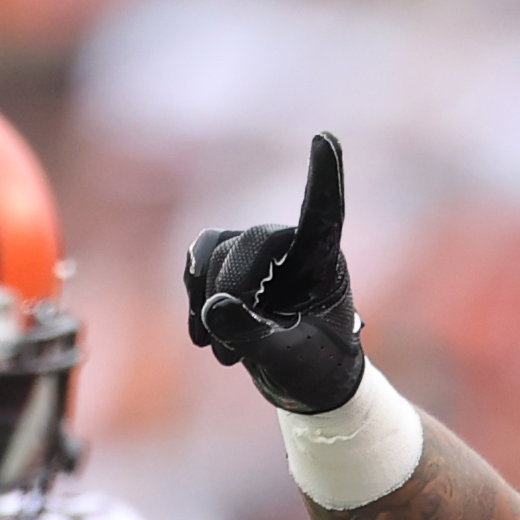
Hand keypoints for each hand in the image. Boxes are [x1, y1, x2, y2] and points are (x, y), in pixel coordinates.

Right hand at [185, 133, 370, 415]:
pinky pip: (198, 258)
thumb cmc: (314, 369)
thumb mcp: (287, 361)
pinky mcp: (233, 259)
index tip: (327, 137)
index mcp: (324, 262)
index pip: (325, 212)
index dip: (323, 176)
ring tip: (224, 355)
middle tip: (228, 355)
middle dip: (231, 295)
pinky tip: (202, 331)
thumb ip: (253, 335)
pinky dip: (193, 291)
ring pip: (218, 252)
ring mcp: (261, 249)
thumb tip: (215, 308)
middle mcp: (294, 244)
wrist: (303, 383)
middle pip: (250, 244)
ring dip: (209, 302)